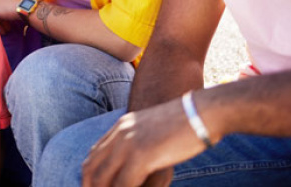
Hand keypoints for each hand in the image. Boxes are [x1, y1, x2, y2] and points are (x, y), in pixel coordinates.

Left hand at [82, 98, 206, 186]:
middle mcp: (120, 134)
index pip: (93, 155)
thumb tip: (135, 166)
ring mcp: (129, 143)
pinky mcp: (142, 155)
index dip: (89, 177)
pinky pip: (124, 184)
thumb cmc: (185, 124)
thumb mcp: (153, 131)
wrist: (201, 112)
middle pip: (91, 168)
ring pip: (104, 179)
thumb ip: (139, 146)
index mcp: (121, 127)